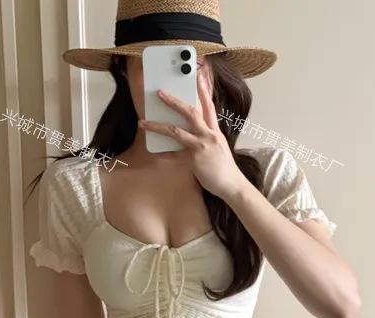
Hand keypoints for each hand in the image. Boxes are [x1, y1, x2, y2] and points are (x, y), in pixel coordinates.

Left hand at [139, 72, 248, 201]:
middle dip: (174, 101)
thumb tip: (190, 133)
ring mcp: (201, 146)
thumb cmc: (223, 168)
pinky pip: (174, 154)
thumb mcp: (217, 148)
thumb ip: (205, 138)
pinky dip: (163, 153)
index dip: (203, 89)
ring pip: (176, 131)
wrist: (231, 184)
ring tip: (143, 122)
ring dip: (158, 125)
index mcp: (215, 130)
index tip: (197, 75)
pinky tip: (154, 151)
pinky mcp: (194, 158)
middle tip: (161, 92)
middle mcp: (209, 134)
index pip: (209, 105)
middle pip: (190, 112)